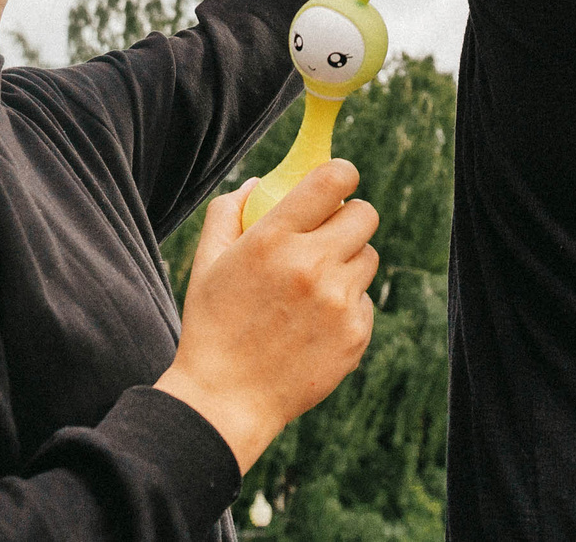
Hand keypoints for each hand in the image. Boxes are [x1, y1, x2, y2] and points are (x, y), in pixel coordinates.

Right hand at [156, 160, 378, 472]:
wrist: (225, 400)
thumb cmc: (213, 326)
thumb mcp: (206, 261)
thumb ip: (228, 211)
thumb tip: (257, 183)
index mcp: (273, 239)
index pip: (333, 179)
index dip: (342, 174)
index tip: (338, 181)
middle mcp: (311, 266)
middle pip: (365, 214)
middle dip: (349, 218)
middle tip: (328, 235)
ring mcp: (337, 303)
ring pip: (369, 257)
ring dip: (348, 263)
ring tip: (313, 287)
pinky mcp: (355, 335)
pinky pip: (365, 301)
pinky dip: (347, 306)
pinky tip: (314, 325)